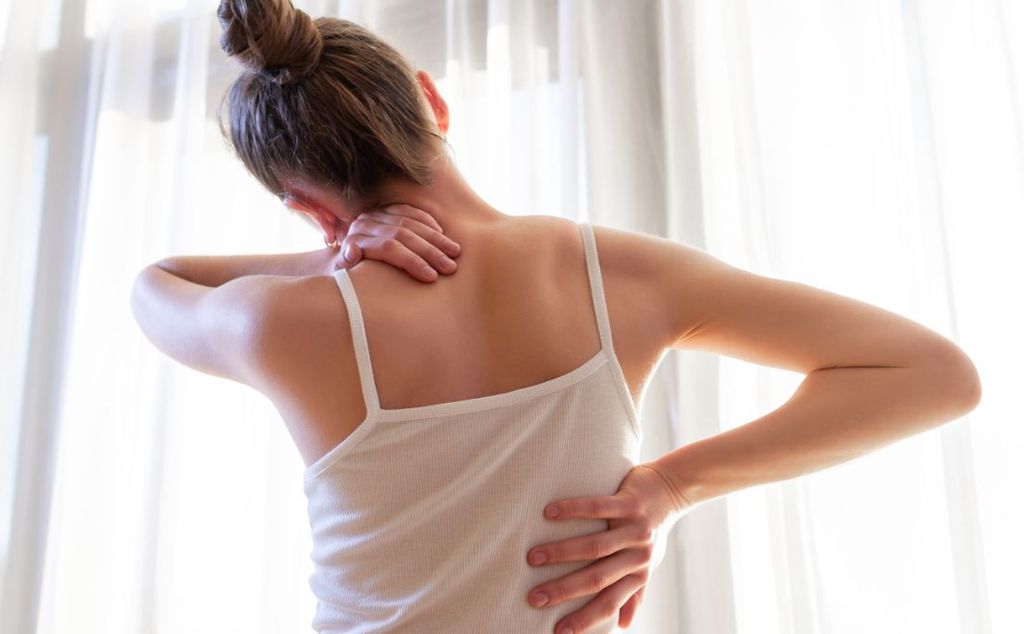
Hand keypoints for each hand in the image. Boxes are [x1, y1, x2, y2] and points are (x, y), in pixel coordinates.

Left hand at [334, 203, 460, 281]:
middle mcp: (365, 223)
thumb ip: (344, 264)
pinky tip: (442, 234)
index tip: (432, 277)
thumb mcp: (342, 275)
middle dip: (430, 252)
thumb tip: (352, 250)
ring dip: (435, 238)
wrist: (342, 259)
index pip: (389, 248)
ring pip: (410, 222)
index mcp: (355, 239)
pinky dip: (427, 221)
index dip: (412, 262)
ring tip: (455, 253)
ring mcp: (377, 214)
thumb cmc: (347, 276)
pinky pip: (410, 211)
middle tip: (450, 267)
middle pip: (403, 235)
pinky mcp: (387, 209)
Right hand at [526, 464, 689, 632]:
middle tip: (534, 597)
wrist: (673, 489)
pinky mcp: (631, 504)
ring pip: (595, 546)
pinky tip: (549, 513)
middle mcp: (638, 555)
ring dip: (561, 552)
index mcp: (638, 573)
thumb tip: (623, 626)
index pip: (609, 603)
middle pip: (597, 578)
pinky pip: (598, 507)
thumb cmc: (653, 531)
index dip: (585, 619)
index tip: (558, 632)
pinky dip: (573, 510)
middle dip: (563, 590)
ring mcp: (635, 529)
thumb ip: (635, 592)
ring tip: (533, 557)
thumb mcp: (648, 564)